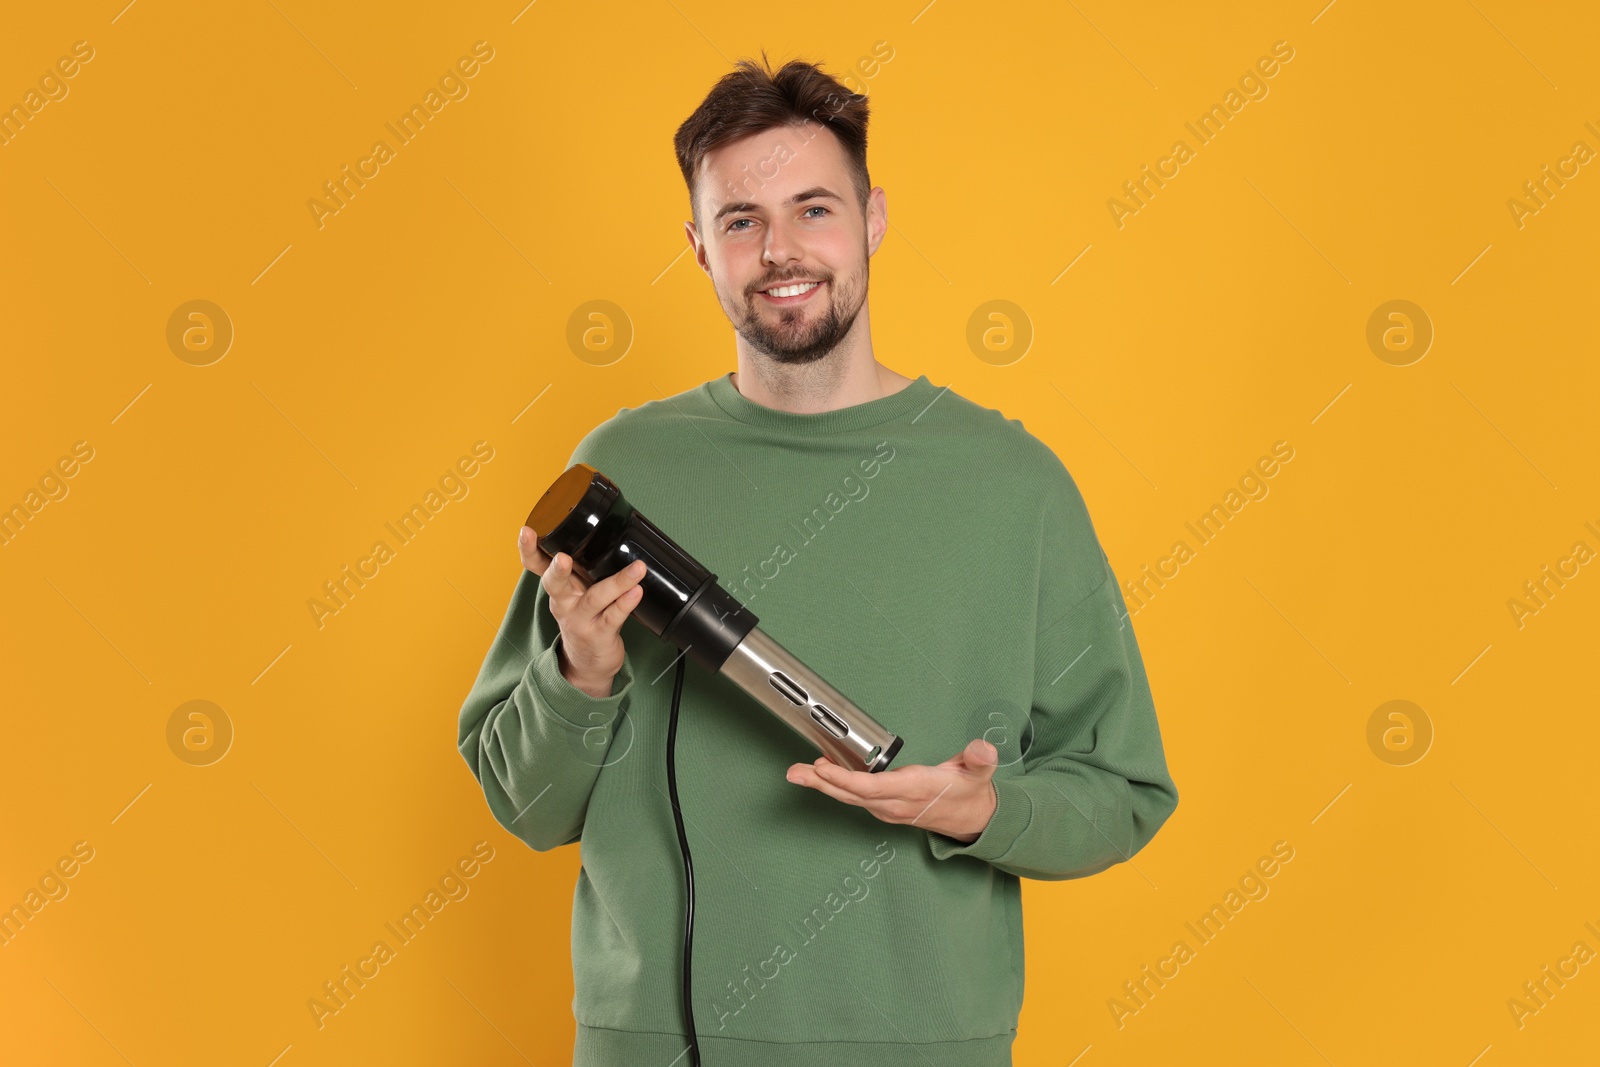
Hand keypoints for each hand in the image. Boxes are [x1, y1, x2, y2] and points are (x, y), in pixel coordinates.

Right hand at [518, 525, 645, 697]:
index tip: (526, 531)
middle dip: (557, 570)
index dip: (529, 549)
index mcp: (558, 587)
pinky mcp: (599, 635)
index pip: (537, 565)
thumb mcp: (575, 592)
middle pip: (555, 583)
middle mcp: (564, 603)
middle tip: (562, 558)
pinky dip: (626, 603)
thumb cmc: (584, 618)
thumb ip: (581, 568)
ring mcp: (580, 620)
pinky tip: (637, 592)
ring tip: (637, 568)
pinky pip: (614, 617)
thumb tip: (606, 530)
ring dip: (617, 582)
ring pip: (596, 598)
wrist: (588, 663)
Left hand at [785, 738, 1000, 842]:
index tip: (822, 767)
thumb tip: (982, 748)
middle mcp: (896, 803)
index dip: (845, 779)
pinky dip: (837, 786)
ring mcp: (889, 809)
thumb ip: (979, 759)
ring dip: (823, 785)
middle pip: (851, 794)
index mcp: (914, 790)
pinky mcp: (885, 809)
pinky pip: (856, 798)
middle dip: (821, 782)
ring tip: (797, 773)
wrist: (975, 820)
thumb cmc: (970, 792)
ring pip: (849, 798)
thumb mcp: (979, 773)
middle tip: (794, 772)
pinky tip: (823, 775)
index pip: (872, 787)